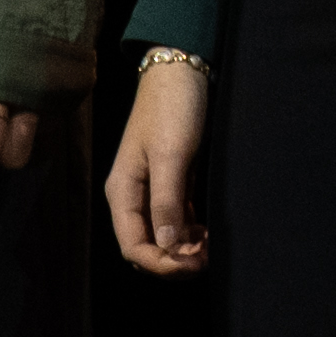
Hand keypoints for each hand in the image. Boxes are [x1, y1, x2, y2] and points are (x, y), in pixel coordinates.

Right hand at [105, 59, 215, 277]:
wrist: (180, 70)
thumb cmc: (173, 109)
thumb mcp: (171, 155)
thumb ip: (167, 202)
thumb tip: (168, 247)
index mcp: (122, 192)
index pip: (133, 247)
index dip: (161, 264)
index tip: (193, 265)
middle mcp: (132, 196)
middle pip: (146, 246)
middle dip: (174, 260)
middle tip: (208, 259)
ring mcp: (151, 189)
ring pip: (163, 235)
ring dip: (185, 248)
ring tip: (212, 248)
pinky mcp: (171, 181)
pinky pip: (176, 219)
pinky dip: (191, 231)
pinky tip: (209, 232)